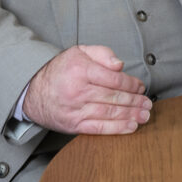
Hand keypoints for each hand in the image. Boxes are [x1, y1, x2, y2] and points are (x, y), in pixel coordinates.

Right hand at [23, 45, 151, 133]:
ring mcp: (75, 110)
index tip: (140, 87)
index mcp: (81, 70)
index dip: (131, 84)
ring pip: (109, 113)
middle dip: (135, 101)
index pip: (114, 78)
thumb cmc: (61, 70)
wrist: (33, 91)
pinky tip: (131, 127)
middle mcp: (78, 90)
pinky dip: (117, 129)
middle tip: (148, 103)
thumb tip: (120, 65)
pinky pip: (99, 128)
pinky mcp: (73, 125)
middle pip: (114, 97)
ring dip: (131, 115)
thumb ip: (102, 53)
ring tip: (145, 115)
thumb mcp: (79, 52)